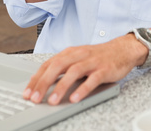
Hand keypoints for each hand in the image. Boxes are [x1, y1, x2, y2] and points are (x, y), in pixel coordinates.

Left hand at [23, 35, 147, 104]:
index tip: (28, 91)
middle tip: (35, 98)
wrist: (123, 49)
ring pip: (74, 72)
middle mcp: (80, 55)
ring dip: (61, 87)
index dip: (37, 78)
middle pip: (58, 66)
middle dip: (44, 82)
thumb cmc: (98, 56)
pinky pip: (92, 79)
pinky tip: (74, 98)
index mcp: (71, 52)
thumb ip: (64, 68)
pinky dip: (82, 89)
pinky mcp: (104, 69)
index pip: (49, 64)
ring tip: (52, 101)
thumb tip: (45, 83)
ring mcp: (92, 62)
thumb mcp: (79, 58)